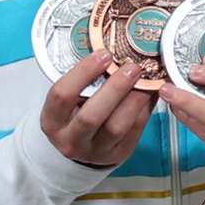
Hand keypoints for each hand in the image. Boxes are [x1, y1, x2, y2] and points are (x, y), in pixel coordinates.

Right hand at [40, 50, 158, 166]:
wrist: (79, 149)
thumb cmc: (74, 116)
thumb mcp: (69, 101)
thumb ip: (84, 82)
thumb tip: (114, 51)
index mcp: (52, 121)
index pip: (62, 95)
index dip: (83, 72)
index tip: (103, 54)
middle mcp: (70, 139)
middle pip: (91, 115)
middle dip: (115, 88)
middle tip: (132, 67)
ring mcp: (95, 150)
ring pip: (116, 126)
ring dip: (135, 99)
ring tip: (147, 80)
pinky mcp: (118, 153)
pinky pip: (134, 130)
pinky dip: (145, 108)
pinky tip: (151, 92)